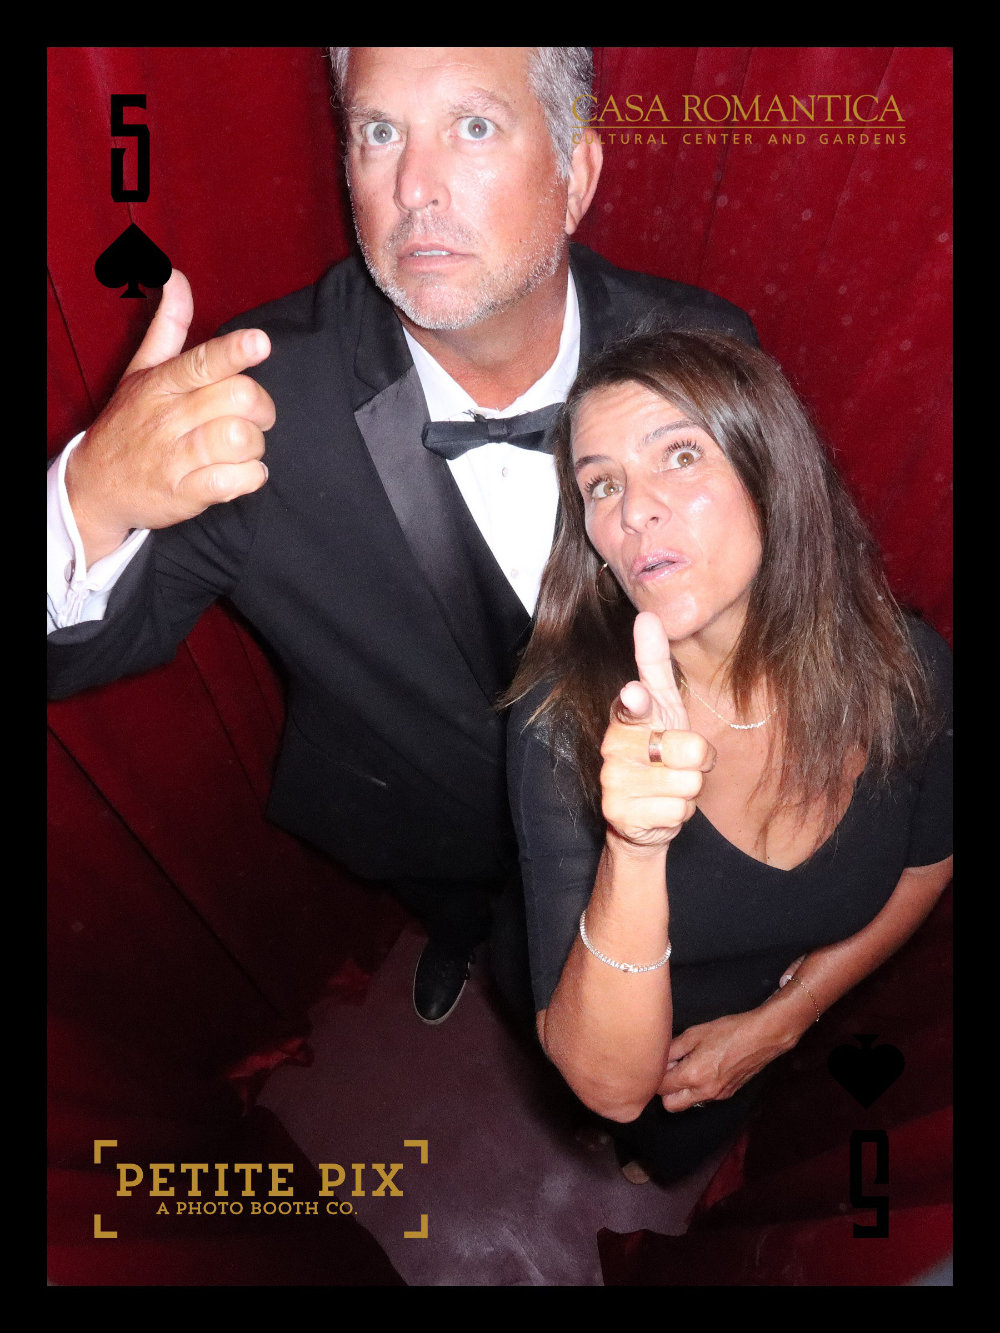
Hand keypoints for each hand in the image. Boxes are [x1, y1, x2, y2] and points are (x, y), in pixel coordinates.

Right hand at [65, 270, 275, 564]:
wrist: (96, 486)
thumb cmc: (129, 423)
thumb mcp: (141, 370)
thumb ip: (168, 325)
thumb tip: (176, 274)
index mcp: (162, 383)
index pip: (201, 362)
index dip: (234, 351)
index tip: (259, 342)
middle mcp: (168, 417)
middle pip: (238, 399)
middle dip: (262, 408)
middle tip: (255, 417)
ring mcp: (176, 457)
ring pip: (240, 439)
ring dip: (255, 446)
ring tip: (243, 449)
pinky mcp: (185, 494)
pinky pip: (234, 481)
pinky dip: (250, 478)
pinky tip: (242, 474)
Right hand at [600, 611, 714, 847]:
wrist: (644, 813)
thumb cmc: (660, 751)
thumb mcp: (664, 707)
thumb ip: (655, 664)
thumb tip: (647, 616)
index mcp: (626, 715)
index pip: (633, 705)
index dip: (638, 702)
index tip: (635, 695)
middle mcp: (614, 746)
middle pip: (690, 748)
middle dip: (697, 761)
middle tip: (677, 763)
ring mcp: (613, 781)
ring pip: (688, 783)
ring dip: (688, 789)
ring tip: (668, 786)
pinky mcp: (620, 813)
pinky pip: (678, 810)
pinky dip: (678, 813)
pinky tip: (660, 808)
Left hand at [657, 1008, 796, 1110]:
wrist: (762, 1037)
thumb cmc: (729, 1031)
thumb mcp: (695, 1033)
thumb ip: (673, 1049)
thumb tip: (659, 1058)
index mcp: (693, 1076)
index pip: (661, 1087)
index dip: (654, 1075)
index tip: (656, 1063)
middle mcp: (704, 1091)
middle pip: (670, 1105)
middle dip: (665, 1090)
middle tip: (668, 1069)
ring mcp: (718, 1095)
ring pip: (688, 1103)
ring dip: (681, 1090)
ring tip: (685, 1066)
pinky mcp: (728, 1093)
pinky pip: (704, 1098)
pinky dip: (697, 1088)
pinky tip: (703, 1068)